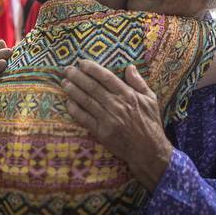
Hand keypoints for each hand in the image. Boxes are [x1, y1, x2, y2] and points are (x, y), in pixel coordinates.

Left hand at [62, 60, 172, 190]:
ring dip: (73, 91)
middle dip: (78, 77)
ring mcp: (108, 119)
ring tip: (64, 83)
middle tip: (67, 69)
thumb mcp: (151, 100)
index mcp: (128, 95)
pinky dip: (75, 110)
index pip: (106, 77)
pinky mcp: (102, 133)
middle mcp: (117, 105)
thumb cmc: (151, 124)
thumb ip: (139, 82)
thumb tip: (130, 67)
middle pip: (93, 87)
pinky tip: (68, 103)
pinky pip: (85, 119)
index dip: (92, 69)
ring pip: (86, 101)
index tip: (82, 63)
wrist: (149, 151)